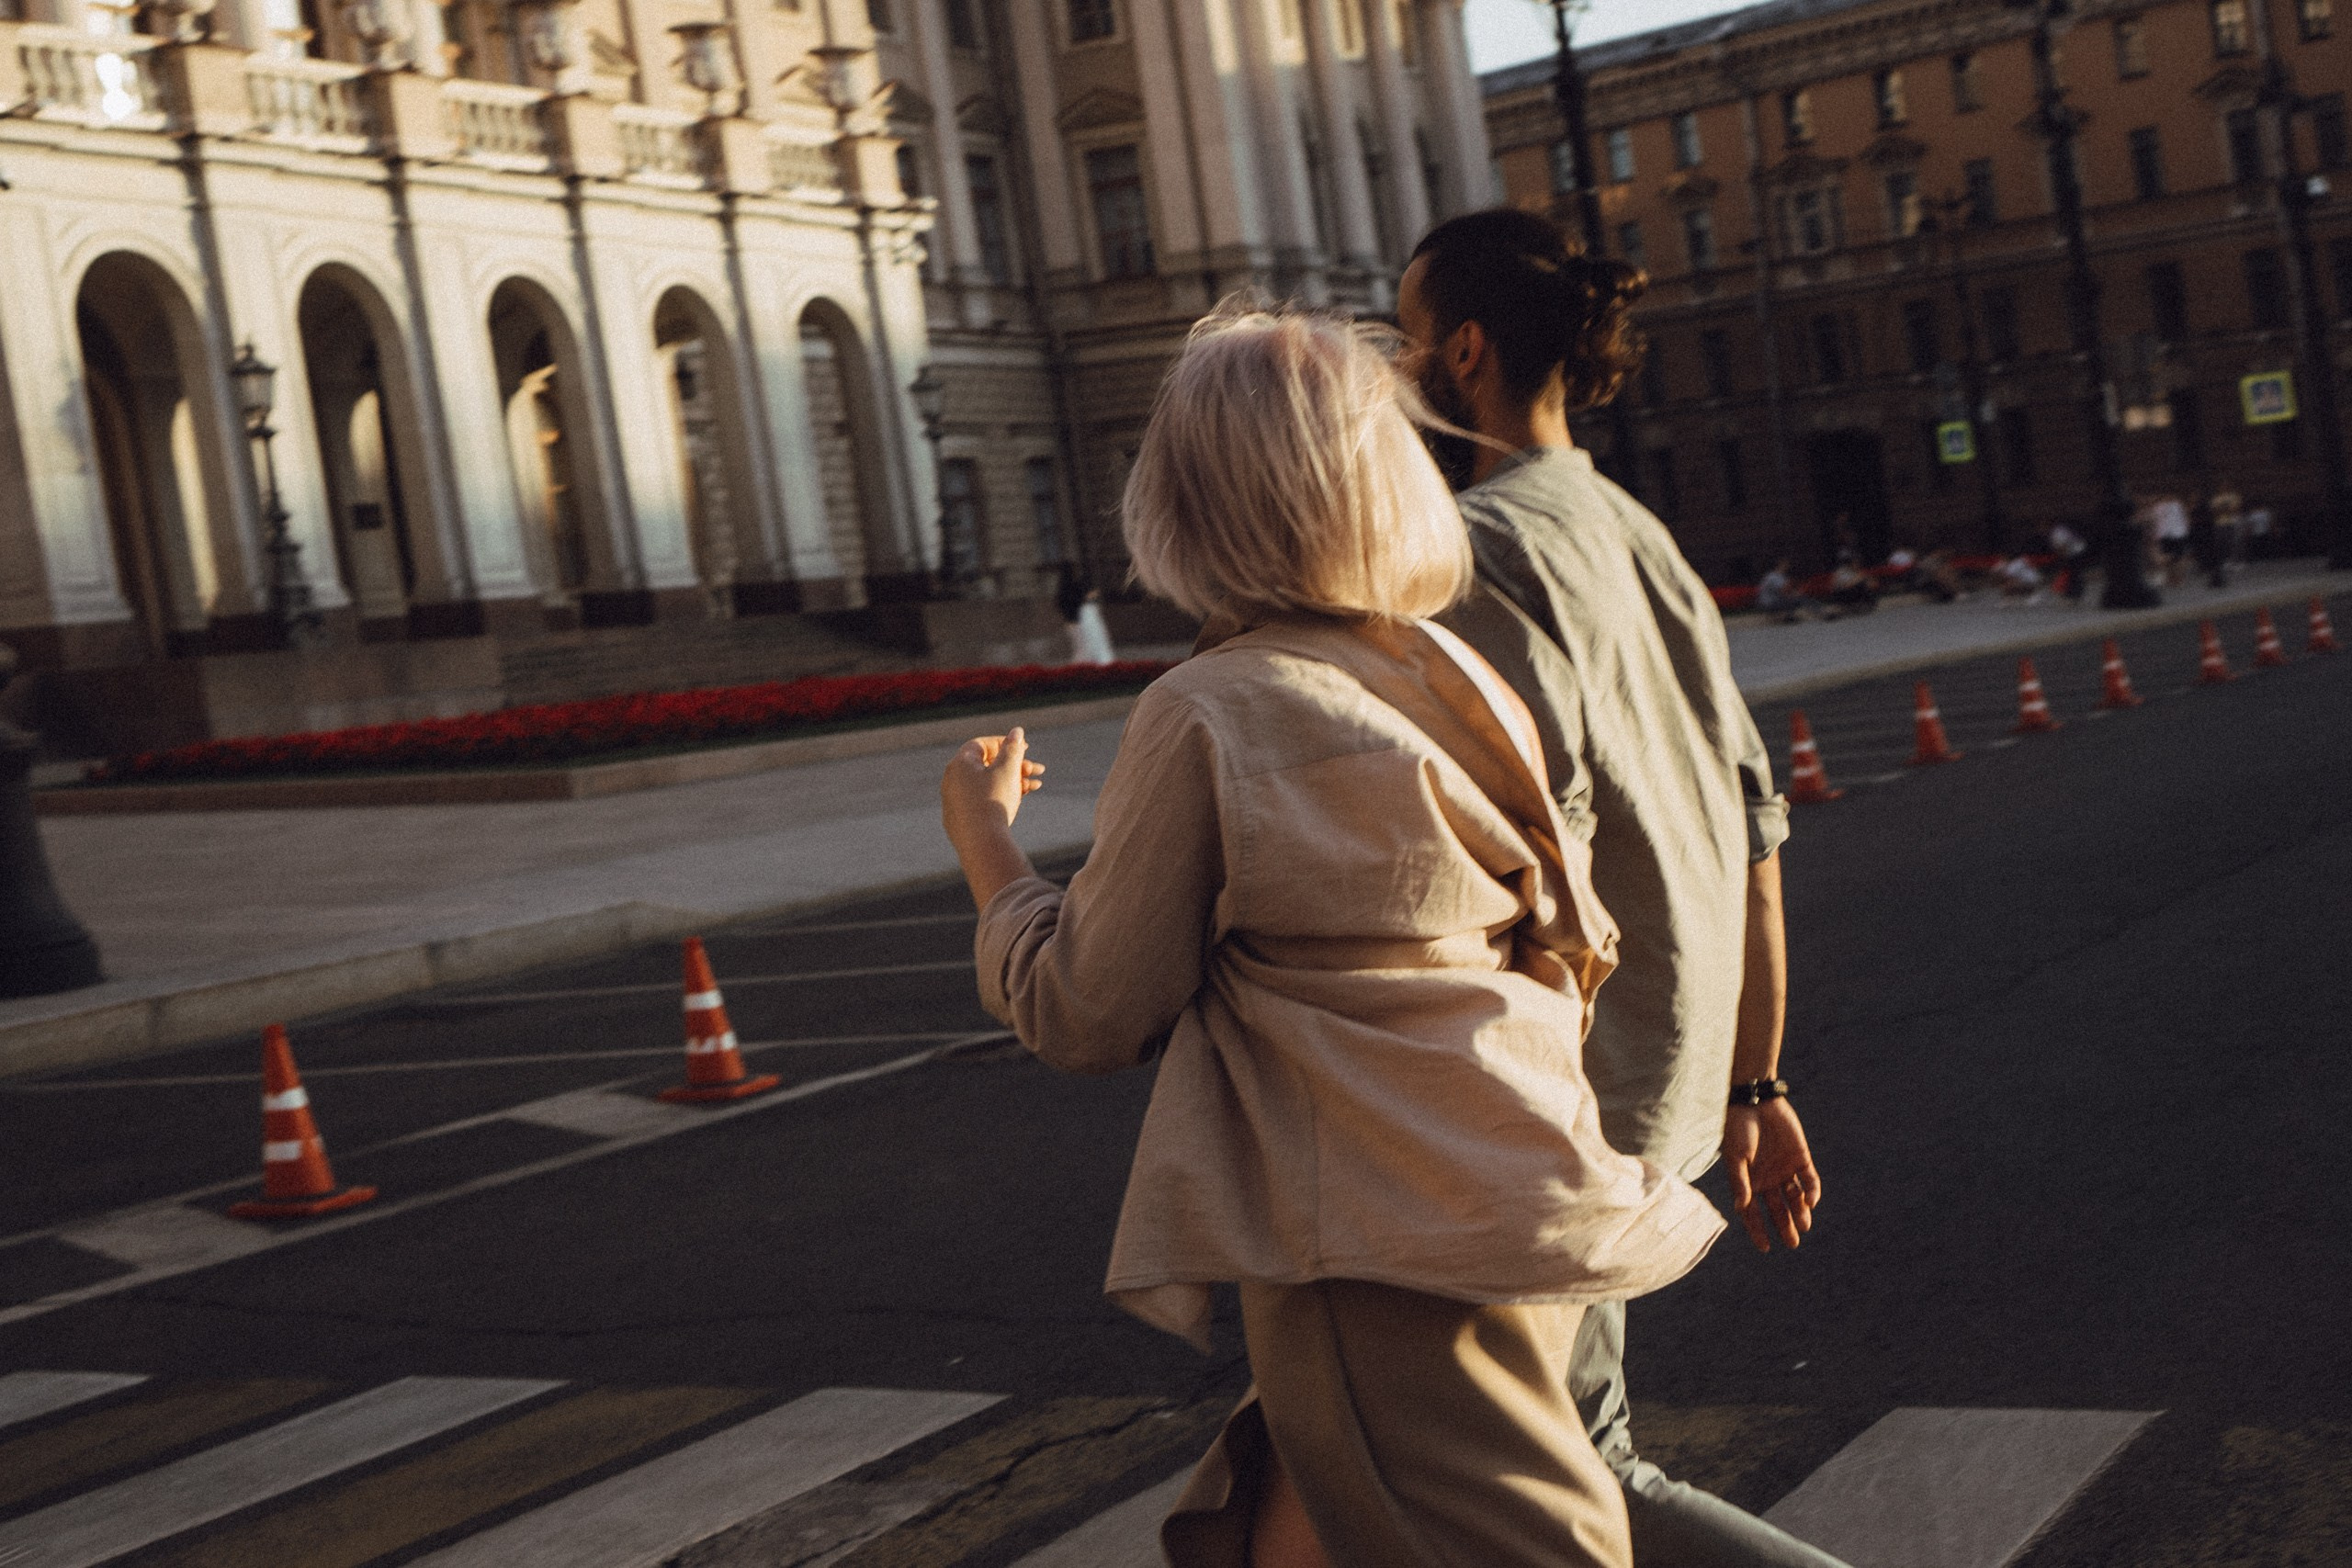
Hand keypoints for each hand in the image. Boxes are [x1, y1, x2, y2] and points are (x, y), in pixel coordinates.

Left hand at [941, 727, 1043, 844]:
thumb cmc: (994, 801)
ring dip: (1011, 781)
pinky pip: (980, 800)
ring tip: (1035, 786)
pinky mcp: (959, 819)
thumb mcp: (1008, 770)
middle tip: (1037, 769)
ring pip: (986, 784)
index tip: (1025, 748)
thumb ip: (1013, 748)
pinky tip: (1019, 799)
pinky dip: (998, 796)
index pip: (982, 744)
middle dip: (1014, 765)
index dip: (1005, 743)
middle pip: (987, 765)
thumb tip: (1016, 731)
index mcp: (959, 764)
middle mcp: (952, 780)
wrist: (980, 844)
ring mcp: (954, 801)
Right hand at [1721, 1097, 1820, 1253]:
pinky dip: (1812, 1191)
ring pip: (1795, 1198)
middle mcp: (1767, 1178)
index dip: (1758, 1230)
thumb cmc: (1738, 1129)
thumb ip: (1741, 1182)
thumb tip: (1741, 1208)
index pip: (1753, 1212)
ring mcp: (1785, 1169)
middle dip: (1784, 1226)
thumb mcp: (1736, 1157)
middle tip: (1792, 1244)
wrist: (1755, 1101)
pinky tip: (1811, 1201)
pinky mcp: (1801, 1157)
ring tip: (1804, 1227)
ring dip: (1800, 1213)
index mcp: (1749, 1181)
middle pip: (1777, 1209)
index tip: (1766, 1247)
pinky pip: (1809, 1179)